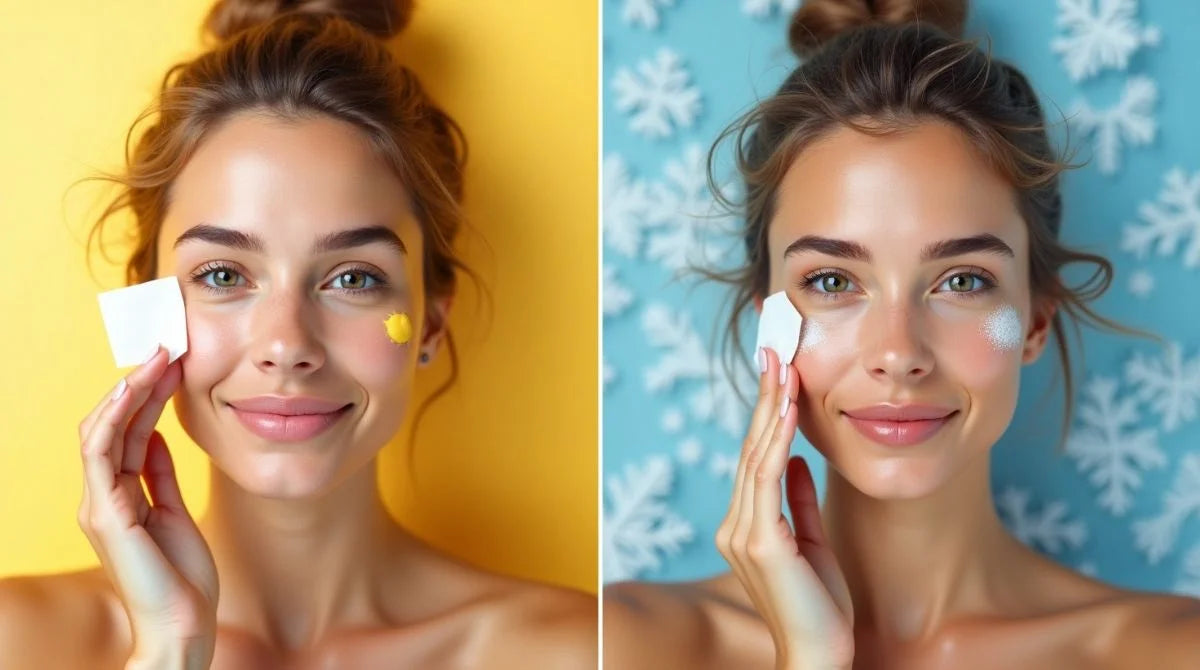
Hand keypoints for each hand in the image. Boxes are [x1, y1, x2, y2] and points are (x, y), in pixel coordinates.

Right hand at [76, 346, 217, 667]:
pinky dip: (115, 417)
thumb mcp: (176, 513)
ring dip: (128, 391)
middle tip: (167, 348)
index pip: (127, 433)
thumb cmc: (182, 577)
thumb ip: (161, 477)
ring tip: (156, 359)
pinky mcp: (105, 513)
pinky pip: (100, 454)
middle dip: (140, 384)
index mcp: (121, 496)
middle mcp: (103, 496)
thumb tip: (156, 437)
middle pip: (113, 425)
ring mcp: (100, 504)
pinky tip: (136, 390)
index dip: (148, 396)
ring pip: (102, 431)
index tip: (174, 364)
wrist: (184, 624)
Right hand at [715, 347, 854, 669]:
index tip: (778, 374)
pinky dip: (778, 436)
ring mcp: (743, 533)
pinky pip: (767, 476)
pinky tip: (790, 407)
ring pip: (755, 455)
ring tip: (783, 366)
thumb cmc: (819, 608)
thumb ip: (800, 503)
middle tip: (775, 350)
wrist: (820, 655)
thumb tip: (795, 461)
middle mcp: (735, 526)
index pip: (754, 459)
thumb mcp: (812, 545)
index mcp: (746, 526)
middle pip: (749, 448)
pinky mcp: (761, 541)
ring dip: (771, 406)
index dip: (767, 415)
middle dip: (765, 397)